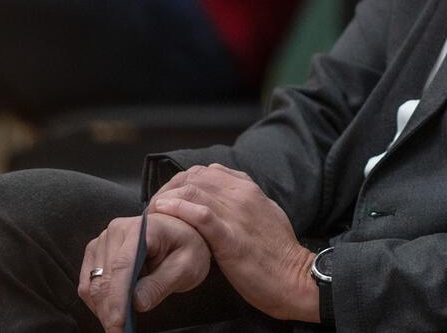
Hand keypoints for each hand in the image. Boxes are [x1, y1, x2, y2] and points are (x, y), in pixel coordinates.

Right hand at [78, 212, 210, 331]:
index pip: (123, 266)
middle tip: (121, 332)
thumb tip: (136, 303)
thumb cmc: (186, 245)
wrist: (181, 232)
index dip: (117, 299)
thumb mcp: (185, 266)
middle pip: (105, 278)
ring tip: (121, 323)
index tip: (118, 325)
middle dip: (111, 311)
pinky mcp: (96, 251)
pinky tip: (114, 310)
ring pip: (93, 284)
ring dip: (103, 309)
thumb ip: (160, 284)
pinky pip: (88, 283)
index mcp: (142, 228)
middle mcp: (118, 230)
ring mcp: (104, 240)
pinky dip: (98, 301)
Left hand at [148, 164, 318, 321]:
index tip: (171, 197)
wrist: (292, 276)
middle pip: (195, 177)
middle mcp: (242, 195)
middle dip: (170, 188)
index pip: (208, 171)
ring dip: (168, 199)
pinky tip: (163, 212)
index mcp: (249, 189)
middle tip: (156, 207)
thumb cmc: (278, 251)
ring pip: (194, 190)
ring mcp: (236, 214)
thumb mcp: (266, 213)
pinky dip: (179, 209)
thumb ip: (245, 201)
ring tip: (155, 213)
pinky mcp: (230, 238)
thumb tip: (223, 196)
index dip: (183, 181)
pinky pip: (200, 215)